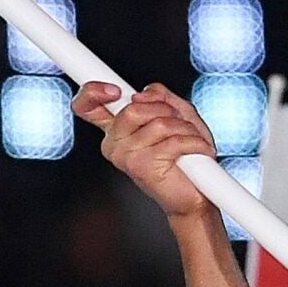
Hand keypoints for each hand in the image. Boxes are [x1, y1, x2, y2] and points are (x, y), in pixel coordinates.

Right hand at [73, 82, 217, 219]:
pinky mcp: (141, 167)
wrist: (193, 195)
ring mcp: (124, 156)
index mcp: (116, 129)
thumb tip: (143, 93)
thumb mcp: (177, 115)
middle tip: (179, 123)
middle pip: (133, 108)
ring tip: (192, 140)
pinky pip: (173, 141)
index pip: (87, 106)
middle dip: (166, 110)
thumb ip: (161, 97)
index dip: (92, 92)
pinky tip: (200, 150)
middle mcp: (114, 143)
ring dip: (186, 129)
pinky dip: (195, 142)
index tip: (114, 91)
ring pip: (159, 123)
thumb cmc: (186, 157)